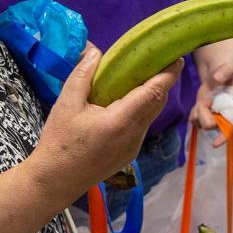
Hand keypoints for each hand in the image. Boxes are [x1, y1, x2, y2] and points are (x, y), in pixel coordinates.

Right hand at [29, 44, 180, 194]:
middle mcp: (134, 135)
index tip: (176, 56)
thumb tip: (95, 51)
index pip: (154, 93)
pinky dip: (140, 109)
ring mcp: (134, 146)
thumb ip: (83, 75)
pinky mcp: (130, 153)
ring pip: (151, 114)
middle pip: (157, 102)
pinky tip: (124, 100)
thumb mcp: (66, 103)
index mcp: (121, 121)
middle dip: (161, 79)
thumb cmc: (59, 142)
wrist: (55, 181)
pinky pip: (142, 125)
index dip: (169, 73)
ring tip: (138, 75)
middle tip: (155, 58)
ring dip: (150, 94)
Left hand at [190, 63, 232, 146]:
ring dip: (198, 112)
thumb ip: (224, 72)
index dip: (223, 136)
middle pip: (209, 125)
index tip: (215, 144)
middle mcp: (223, 117)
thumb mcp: (228, 69)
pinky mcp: (204, 116)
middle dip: (204, 113)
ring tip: (204, 100)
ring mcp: (213, 118)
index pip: (230, 127)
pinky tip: (199, 104)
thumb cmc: (227, 73)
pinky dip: (194, 112)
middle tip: (206, 99)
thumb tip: (217, 78)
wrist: (219, 74)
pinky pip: (194, 120)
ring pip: (200, 124)